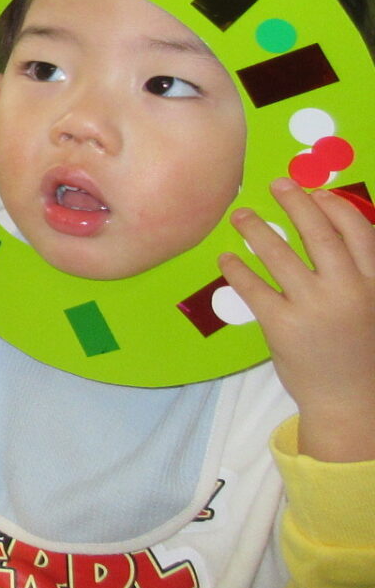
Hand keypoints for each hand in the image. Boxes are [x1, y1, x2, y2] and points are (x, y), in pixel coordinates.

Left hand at [220, 180, 374, 462]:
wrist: (352, 403)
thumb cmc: (360, 351)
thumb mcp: (374, 307)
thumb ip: (359, 275)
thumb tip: (329, 231)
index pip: (358, 231)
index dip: (336, 207)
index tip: (317, 192)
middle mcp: (349, 291)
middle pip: (319, 233)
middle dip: (296, 202)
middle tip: (275, 184)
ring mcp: (315, 308)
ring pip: (280, 255)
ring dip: (256, 229)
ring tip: (240, 215)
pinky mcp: (283, 327)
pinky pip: (253, 287)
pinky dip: (236, 268)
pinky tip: (227, 257)